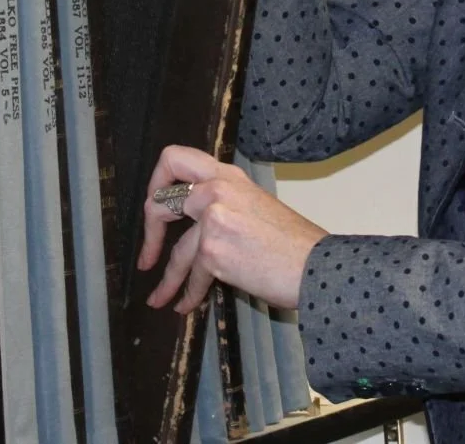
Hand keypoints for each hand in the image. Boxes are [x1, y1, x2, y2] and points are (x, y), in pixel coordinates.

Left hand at [138, 144, 326, 313]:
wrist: (315, 265)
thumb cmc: (292, 244)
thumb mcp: (255, 206)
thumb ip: (224, 204)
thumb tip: (193, 225)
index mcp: (229, 175)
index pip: (175, 158)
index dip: (157, 183)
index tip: (156, 209)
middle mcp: (218, 188)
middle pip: (160, 197)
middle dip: (149, 230)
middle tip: (149, 255)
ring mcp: (214, 216)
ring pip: (175, 251)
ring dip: (166, 280)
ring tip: (160, 298)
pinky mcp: (213, 249)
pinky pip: (190, 275)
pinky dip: (186, 294)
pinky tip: (185, 305)